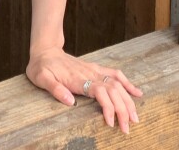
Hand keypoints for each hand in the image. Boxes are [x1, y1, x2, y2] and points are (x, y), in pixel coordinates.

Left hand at [27, 46, 142, 133]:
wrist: (44, 50)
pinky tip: (137, 93)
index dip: (108, 108)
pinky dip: (127, 83)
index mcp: (77, 79)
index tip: (111, 123)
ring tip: (135, 117)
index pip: (99, 92)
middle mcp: (89, 73)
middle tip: (127, 128)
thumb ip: (55, 89)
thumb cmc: (41, 66)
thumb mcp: (41, 77)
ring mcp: (94, 70)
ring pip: (117, 83)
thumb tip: (70, 101)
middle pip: (112, 90)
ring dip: (128, 100)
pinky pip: (114, 74)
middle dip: (123, 109)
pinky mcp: (95, 68)